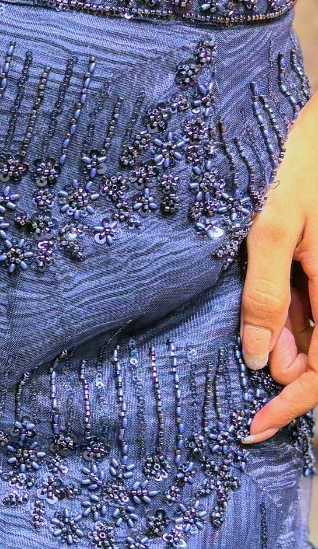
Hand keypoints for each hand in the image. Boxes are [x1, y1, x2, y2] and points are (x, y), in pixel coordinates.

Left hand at [241, 93, 317, 443]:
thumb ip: (263, 294)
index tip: (254, 426)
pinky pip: (307, 307)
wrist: (316, 122)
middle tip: (239, 402)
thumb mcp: (269, 228)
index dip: (293, 405)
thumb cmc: (293, 164)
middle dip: (282, 382)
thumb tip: (256, 358)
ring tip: (239, 363)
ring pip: (313, 335)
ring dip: (279, 353)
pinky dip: (281, 324)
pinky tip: (254, 328)